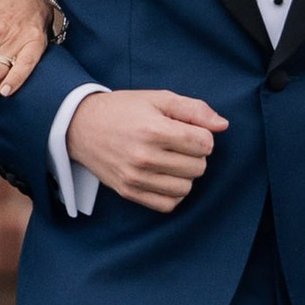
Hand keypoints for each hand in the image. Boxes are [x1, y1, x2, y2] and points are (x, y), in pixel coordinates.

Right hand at [66, 89, 225, 214]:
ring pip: (186, 188)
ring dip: (185, 175)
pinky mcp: (129, 192)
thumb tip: (222, 125)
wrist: (81, 126)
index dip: (204, 136)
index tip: (190, 131)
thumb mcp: (158, 99)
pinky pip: (167, 205)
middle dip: (196, 155)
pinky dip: (173, 194)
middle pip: (198, 167)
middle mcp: (145, 157)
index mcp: (154, 130)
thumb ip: (194, 109)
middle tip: (179, 145)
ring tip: (173, 161)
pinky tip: (166, 178)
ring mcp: (136, 178)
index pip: (204, 143)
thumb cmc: (123, 110)